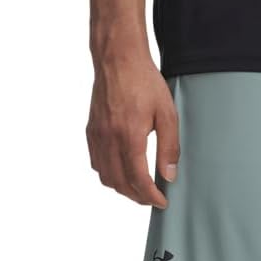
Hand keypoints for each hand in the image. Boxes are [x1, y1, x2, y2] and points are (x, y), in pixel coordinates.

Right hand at [86, 58, 178, 206]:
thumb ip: (169, 147)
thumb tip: (169, 175)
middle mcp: (109, 139)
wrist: (117, 58)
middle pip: (121, 184)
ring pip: (106, 177)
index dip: (151, 196)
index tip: (162, 202)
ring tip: (138, 189)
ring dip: (122, 188)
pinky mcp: (91, 131)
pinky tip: (121, 172)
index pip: (139, 180)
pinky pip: (96, 163)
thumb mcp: (166, 113)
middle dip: (138, 197)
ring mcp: (97, 136)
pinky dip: (108, 175)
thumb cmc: (144, 81)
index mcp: (129, 136)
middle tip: (152, 198)